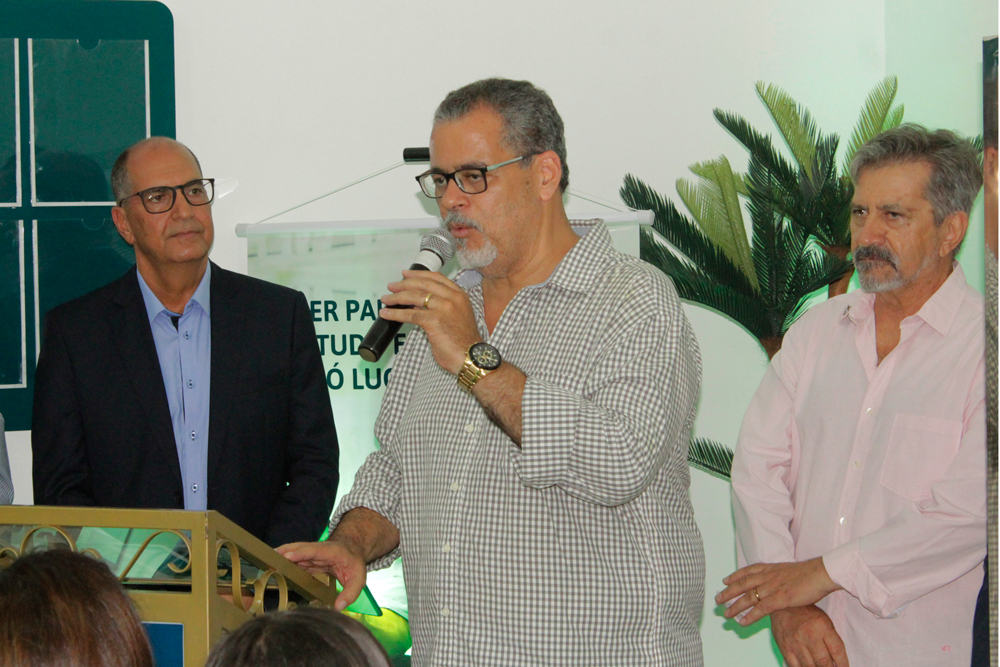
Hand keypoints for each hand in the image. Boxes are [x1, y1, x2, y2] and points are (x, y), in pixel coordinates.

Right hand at [277, 538, 366, 610]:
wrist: (351, 548)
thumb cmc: (354, 563)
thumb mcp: (359, 578)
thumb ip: (351, 593)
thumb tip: (338, 607)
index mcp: (330, 551)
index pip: (313, 550)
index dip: (300, 553)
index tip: (287, 556)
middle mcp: (316, 551)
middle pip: (298, 550)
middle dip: (284, 554)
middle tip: (268, 560)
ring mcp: (309, 555)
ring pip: (293, 554)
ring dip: (279, 558)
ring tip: (264, 564)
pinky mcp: (305, 561)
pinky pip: (292, 561)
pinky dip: (281, 564)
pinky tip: (270, 569)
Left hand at [379, 270, 480, 373]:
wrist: (471, 357)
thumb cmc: (464, 342)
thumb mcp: (456, 316)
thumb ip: (441, 306)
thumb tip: (417, 302)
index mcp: (460, 295)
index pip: (436, 278)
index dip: (418, 274)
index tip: (406, 275)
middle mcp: (453, 297)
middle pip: (423, 284)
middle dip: (404, 284)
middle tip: (391, 286)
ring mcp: (444, 307)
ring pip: (415, 296)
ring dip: (396, 297)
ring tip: (385, 299)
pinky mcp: (434, 320)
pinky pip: (410, 314)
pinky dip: (395, 313)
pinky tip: (386, 314)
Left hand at [715, 557, 839, 624]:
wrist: (820, 573)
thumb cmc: (810, 573)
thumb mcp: (789, 570)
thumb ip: (780, 575)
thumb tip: (777, 580)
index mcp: (770, 568)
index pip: (747, 571)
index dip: (735, 576)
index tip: (725, 580)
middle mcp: (768, 577)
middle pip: (742, 584)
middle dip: (728, 592)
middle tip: (717, 599)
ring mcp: (772, 588)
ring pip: (748, 598)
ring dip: (735, 606)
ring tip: (725, 614)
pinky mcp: (779, 599)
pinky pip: (760, 610)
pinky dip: (749, 617)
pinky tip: (742, 622)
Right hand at [771, 606, 848, 666]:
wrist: (782, 605)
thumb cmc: (807, 614)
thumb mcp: (824, 621)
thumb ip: (832, 640)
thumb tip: (837, 661)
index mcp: (822, 626)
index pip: (837, 650)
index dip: (843, 664)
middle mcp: (809, 635)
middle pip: (824, 662)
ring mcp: (795, 642)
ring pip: (810, 666)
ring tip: (820, 666)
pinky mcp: (784, 647)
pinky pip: (795, 666)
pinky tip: (808, 666)